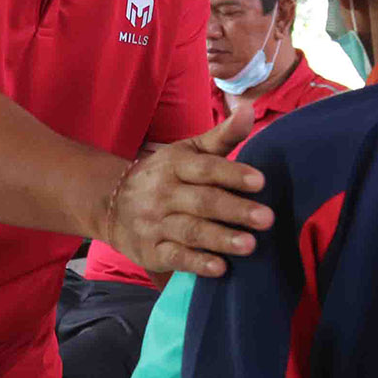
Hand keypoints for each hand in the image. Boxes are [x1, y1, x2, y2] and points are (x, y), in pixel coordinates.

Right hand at [101, 110, 272, 278]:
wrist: (110, 205)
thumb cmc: (163, 176)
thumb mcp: (188, 152)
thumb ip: (222, 136)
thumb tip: (248, 108)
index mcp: (174, 165)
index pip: (205, 168)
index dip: (232, 174)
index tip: (259, 181)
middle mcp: (163, 193)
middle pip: (203, 202)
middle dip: (235, 210)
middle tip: (267, 219)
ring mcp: (155, 223)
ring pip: (191, 230)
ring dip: (221, 238)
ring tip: (250, 245)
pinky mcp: (151, 251)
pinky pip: (175, 257)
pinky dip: (197, 263)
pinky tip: (220, 268)